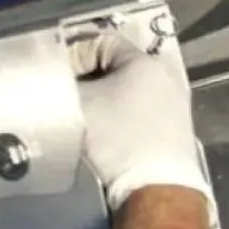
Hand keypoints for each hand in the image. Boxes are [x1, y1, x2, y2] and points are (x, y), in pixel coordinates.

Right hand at [70, 28, 218, 228]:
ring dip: (105, 95)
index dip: (73, 54)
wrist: (156, 188)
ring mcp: (176, 101)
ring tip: (84, 113)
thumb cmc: (118, 139)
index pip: (100, 40)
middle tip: (68, 93)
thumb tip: (51, 78)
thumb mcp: (78, 107)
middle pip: (116, 64)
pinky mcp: (176, 126)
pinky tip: (107, 130)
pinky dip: (121, 111)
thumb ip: (62, 85)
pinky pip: (140, 107)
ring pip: (128, 87)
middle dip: (88, 76)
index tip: (59, 75)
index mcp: (145, 61)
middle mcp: (167, 75)